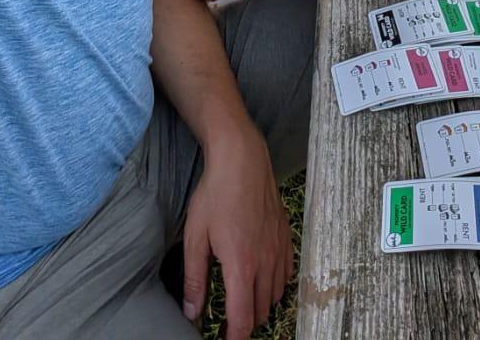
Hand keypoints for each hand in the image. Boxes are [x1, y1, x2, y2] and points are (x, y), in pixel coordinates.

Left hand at [182, 126, 291, 337]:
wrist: (242, 158)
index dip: (235, 338)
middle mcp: (265, 262)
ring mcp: (279, 248)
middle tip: (228, 317)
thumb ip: (195, 278)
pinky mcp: (286, 234)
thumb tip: (192, 312)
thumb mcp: (196, 236)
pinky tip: (264, 276)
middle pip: (261, 311)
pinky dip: (277, 283)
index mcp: (240, 266)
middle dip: (245, 321)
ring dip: (261, 303)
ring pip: (276, 294)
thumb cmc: (215, 194)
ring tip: (243, 298)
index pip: (243, 320)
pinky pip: (287, 272)